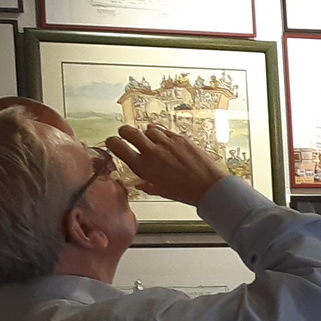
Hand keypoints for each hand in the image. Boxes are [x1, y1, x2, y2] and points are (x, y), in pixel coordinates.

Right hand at [106, 124, 226, 207]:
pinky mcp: (180, 138)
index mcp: (143, 167)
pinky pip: (164, 130)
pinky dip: (162, 134)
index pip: (117, 146)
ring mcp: (166, 143)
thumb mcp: (160, 190)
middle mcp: (152, 152)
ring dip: (146, 133)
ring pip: (148, 129)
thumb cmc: (185, 191)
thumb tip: (139, 183)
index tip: (112, 142)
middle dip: (125, 131)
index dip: (112, 142)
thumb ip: (146, 184)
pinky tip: (164, 140)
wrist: (208, 186)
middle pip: (129, 131)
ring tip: (150, 139)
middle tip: (126, 135)